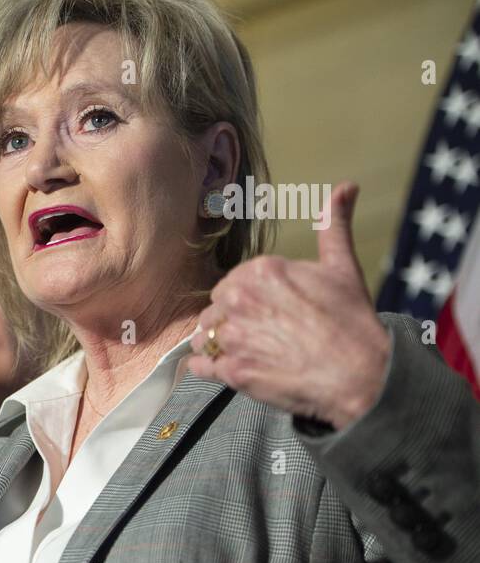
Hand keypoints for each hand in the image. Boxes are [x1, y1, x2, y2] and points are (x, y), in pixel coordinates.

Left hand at [186, 182, 390, 429]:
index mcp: (259, 270)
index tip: (269, 312)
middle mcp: (238, 300)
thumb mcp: (342, 266)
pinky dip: (209, 368)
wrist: (362, 375)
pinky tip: (230, 369)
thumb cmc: (352, 322)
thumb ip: (333, 226)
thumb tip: (346, 187)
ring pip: (204, 337)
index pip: (232, 284)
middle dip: (231, 320)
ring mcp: (232, 337)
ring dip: (218, 344)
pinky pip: (200, 366)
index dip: (248, 300)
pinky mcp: (231, 371)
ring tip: (249, 352)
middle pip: (215, 309)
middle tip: (263, 334)